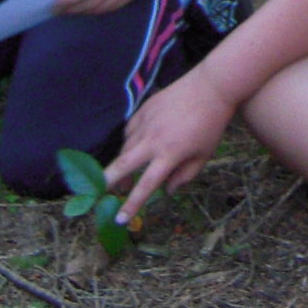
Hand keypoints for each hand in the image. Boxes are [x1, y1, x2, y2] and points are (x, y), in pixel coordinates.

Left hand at [56, 0, 150, 16]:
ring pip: (104, 7)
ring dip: (86, 11)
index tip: (55, 6)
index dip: (69, 0)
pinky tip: (88, 7)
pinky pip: (115, 6)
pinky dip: (99, 9)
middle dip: (75, 8)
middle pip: (95, 1)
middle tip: (61, 10)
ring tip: (72, 10)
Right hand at [105, 73, 235, 222]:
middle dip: (106, 182)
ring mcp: (146, 122)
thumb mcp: (203, 155)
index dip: (132, 205)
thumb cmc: (211, 125)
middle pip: (122, 164)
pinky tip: (135, 147)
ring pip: (125, 148)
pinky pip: (129, 130)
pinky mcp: (144, 109)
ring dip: (123, 163)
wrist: (211, 87)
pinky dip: (129, 142)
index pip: (146, 185)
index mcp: (170, 154)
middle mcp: (153, 139)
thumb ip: (184, 176)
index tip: (119, 219)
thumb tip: (166, 190)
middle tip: (95, 195)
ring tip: (125, 176)